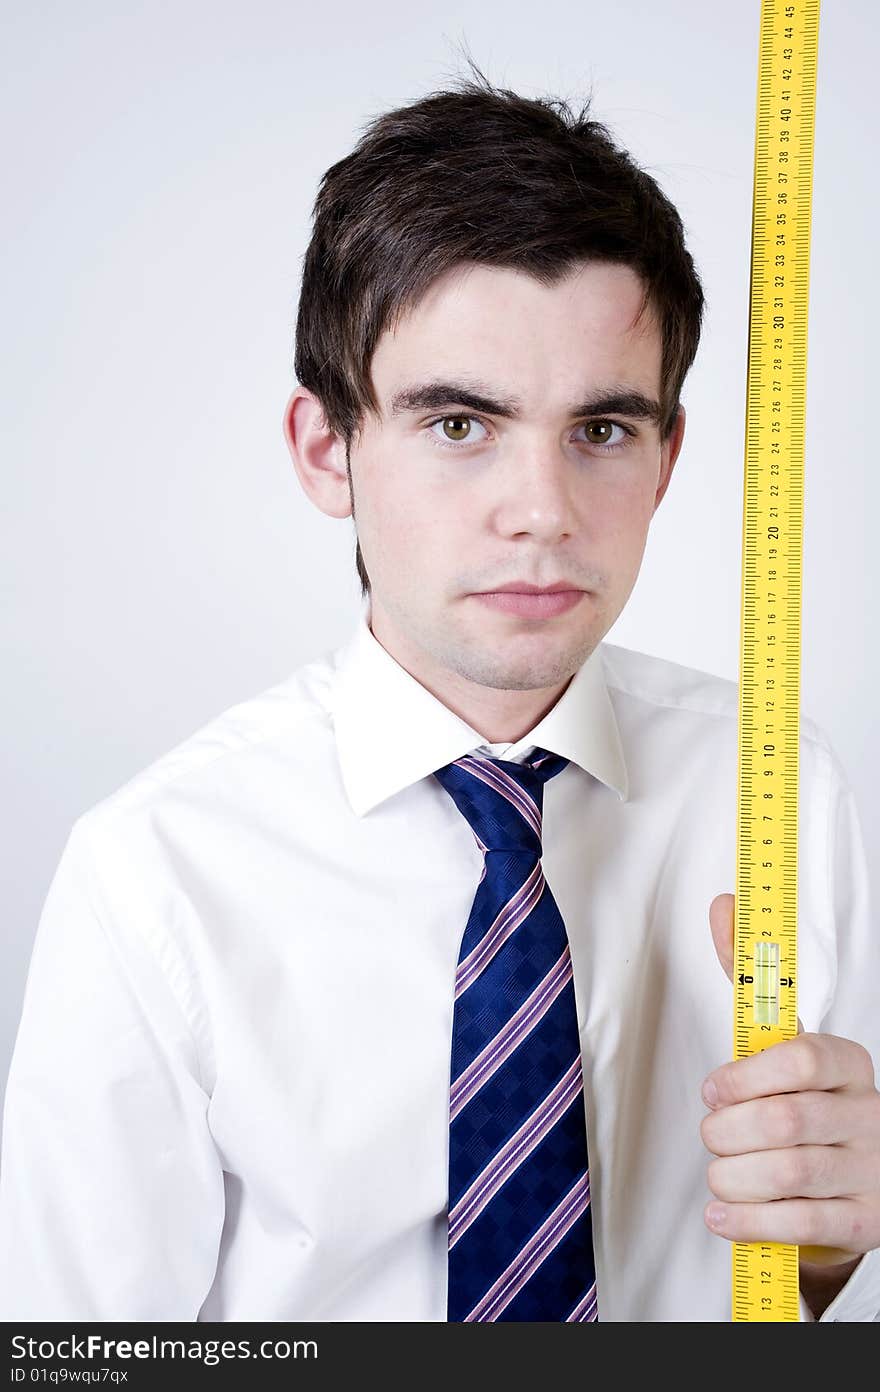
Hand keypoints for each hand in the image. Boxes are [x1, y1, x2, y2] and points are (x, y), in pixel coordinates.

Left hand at [701, 893, 879, 1296]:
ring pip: (789, 1175)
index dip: (744, 1077)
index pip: (800, 1059)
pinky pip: (802, 1224)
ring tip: (718, 1176)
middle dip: (728, 1133)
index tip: (714, 1090)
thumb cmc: (804, 1099)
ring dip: (733, 1178)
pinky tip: (724, 1214)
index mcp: (847, 1062)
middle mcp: (867, 1113)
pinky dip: (749, 1221)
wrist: (855, 1176)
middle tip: (713, 1136)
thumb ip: (749, 977)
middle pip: (785, 1122)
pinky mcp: (865, 1221)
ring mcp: (871, 1170)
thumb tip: (724, 904)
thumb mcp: (782, 1040)